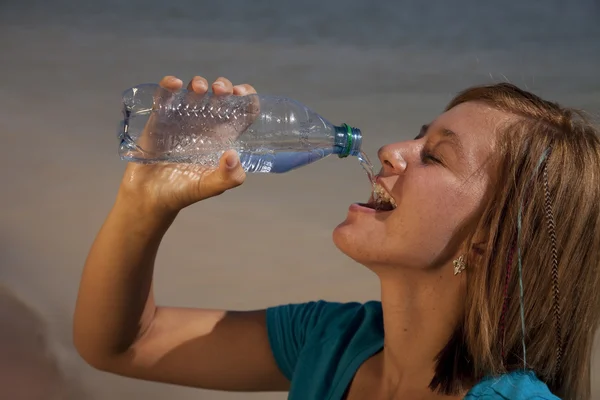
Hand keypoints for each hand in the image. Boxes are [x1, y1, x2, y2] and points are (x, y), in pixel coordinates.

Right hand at [119, 75, 257, 213]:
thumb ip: (228, 177)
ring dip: (199, 83)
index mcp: (224, 137)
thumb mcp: (210, 187)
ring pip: (195, 91)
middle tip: (221, 91)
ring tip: (200, 90)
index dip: (248, 98)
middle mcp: (207, 125)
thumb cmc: (182, 192)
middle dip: (224, 86)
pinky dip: (169, 85)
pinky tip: (175, 84)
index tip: (242, 94)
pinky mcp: (161, 118)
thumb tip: (233, 154)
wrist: (149, 197)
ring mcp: (183, 119)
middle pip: (221, 96)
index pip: (243, 112)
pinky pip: (166, 96)